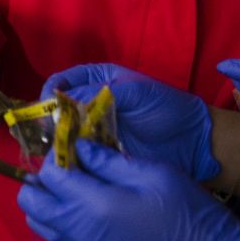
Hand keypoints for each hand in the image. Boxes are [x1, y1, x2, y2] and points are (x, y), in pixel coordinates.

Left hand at [18, 138, 239, 240]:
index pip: (48, 175)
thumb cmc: (188, 214)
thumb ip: (109, 160)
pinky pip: (60, 237)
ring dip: (48, 201)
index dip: (56, 156)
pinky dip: (61, 220)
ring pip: (40, 222)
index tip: (74, 147)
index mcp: (90, 205)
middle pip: (31, 201)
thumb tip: (78, 147)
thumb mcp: (154, 174)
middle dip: (42, 180)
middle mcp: (77, 230)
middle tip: (71, 166)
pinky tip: (91, 208)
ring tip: (78, 186)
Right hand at [40, 63, 216, 181]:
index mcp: (97, 81)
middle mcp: (90, 104)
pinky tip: (64, 159)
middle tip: (46, 128)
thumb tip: (64, 102)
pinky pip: (76, 153)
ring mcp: (93, 130)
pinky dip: (68, 156)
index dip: (51, 90)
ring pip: (63, 131)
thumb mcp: (135, 93)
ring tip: (52, 146)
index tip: (48, 102)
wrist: (194, 142)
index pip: (62, 81)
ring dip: (55, 138)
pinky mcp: (99, 153)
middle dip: (48, 117)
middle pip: (57, 108)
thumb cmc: (168, 108)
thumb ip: (100, 94)